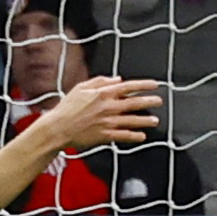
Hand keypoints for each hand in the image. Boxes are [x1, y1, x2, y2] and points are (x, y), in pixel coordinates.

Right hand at [35, 75, 163, 151]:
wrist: (58, 128)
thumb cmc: (67, 108)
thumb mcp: (81, 88)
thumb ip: (100, 81)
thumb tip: (117, 79)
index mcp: (102, 93)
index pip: (128, 86)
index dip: (143, 85)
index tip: (154, 85)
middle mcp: (108, 107)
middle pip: (134, 103)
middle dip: (149, 101)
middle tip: (159, 101)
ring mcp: (108, 122)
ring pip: (132, 120)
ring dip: (145, 120)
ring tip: (155, 120)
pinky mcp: (105, 135)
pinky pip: (124, 135)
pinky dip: (134, 136)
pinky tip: (142, 136)